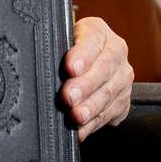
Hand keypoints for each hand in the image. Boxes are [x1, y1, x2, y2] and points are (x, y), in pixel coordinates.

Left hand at [60, 17, 133, 140]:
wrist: (85, 63)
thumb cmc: (65, 51)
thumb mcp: (60, 41)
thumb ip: (54, 48)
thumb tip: (37, 60)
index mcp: (98, 32)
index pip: (92, 40)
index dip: (82, 55)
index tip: (70, 68)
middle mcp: (116, 52)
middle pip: (104, 69)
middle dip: (85, 86)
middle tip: (68, 97)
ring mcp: (122, 77)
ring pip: (109, 94)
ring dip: (91, 108)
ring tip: (76, 117)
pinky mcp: (123, 100)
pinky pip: (111, 113)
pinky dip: (94, 123)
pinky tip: (81, 129)